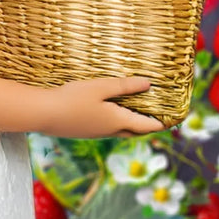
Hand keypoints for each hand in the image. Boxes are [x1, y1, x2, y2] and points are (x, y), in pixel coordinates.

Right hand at [39, 76, 165, 138]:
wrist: (45, 115)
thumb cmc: (73, 98)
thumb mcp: (100, 88)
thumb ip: (125, 86)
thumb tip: (149, 85)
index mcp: (118, 121)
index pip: (147, 126)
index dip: (161, 123)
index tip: (173, 119)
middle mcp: (111, 131)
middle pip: (136, 131)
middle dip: (148, 125)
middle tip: (158, 114)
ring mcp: (98, 133)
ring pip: (123, 130)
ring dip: (133, 123)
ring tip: (138, 110)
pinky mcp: (86, 131)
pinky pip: (110, 128)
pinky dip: (119, 121)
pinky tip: (111, 110)